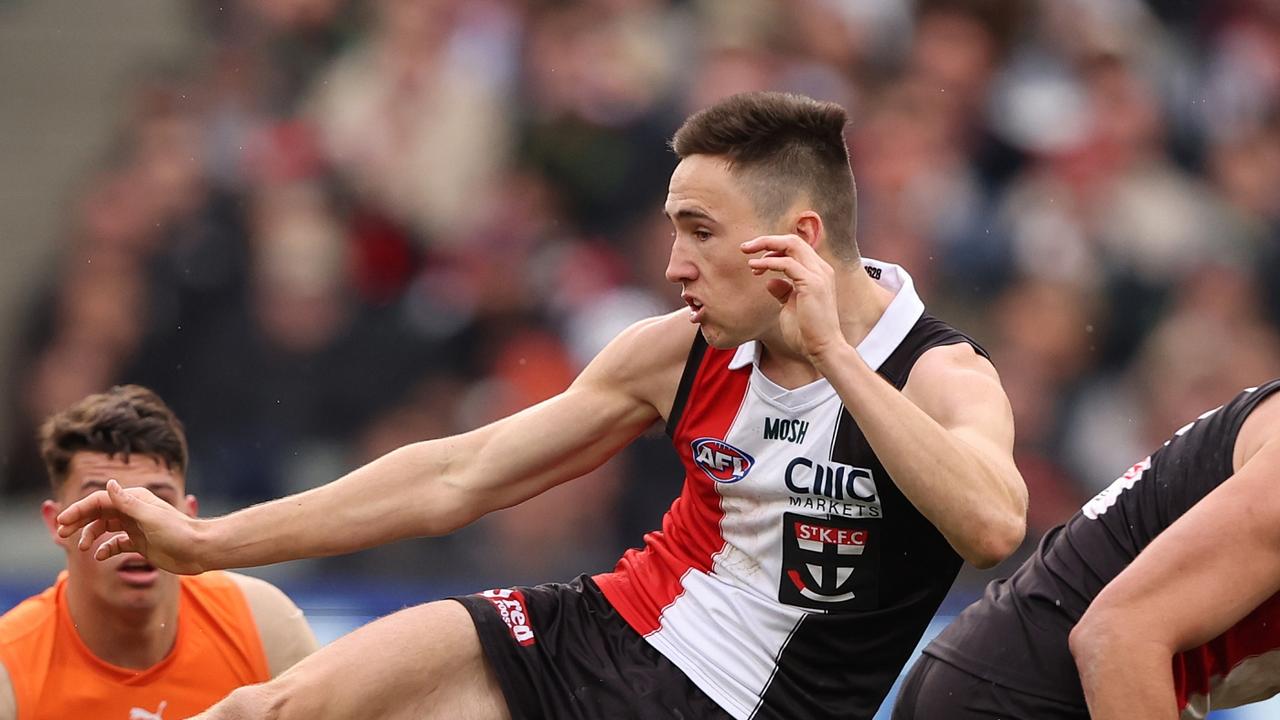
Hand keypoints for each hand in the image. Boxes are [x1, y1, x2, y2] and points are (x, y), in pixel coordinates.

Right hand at [56, 479, 207, 573]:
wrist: (199, 550)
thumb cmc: (178, 532)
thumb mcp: (150, 517)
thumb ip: (128, 503)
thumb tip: (109, 483)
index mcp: (134, 499)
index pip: (100, 501)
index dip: (79, 509)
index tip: (62, 521)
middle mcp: (133, 511)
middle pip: (99, 513)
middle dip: (79, 521)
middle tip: (61, 533)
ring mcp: (136, 527)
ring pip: (105, 528)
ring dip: (90, 535)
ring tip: (82, 547)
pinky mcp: (140, 543)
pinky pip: (116, 544)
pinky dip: (105, 548)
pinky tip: (100, 556)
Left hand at [741, 234, 843, 362]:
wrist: (822, 349)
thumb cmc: (807, 333)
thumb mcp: (790, 306)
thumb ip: (783, 291)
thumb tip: (770, 281)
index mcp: (818, 273)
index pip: (795, 248)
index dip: (773, 248)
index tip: (753, 259)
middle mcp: (821, 269)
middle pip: (792, 240)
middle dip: (766, 240)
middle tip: (745, 247)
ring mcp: (819, 275)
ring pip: (791, 244)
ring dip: (766, 245)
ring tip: (747, 253)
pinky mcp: (812, 283)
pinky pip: (787, 263)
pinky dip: (769, 262)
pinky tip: (755, 268)